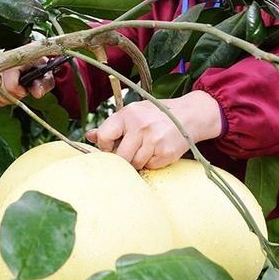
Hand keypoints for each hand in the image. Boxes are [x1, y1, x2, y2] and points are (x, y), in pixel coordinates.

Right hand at [0, 57, 54, 106]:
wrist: (30, 59)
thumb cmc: (38, 66)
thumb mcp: (46, 74)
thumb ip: (43, 83)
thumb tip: (36, 92)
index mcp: (15, 61)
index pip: (10, 84)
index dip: (19, 91)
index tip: (25, 90)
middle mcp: (0, 65)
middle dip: (13, 95)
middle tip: (21, 91)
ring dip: (4, 98)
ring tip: (14, 92)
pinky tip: (7, 93)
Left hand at [85, 90, 221, 169]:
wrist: (189, 115)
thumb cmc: (156, 114)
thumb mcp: (133, 113)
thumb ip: (111, 125)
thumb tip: (89, 136)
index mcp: (128, 114)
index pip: (105, 136)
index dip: (105, 146)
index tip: (111, 146)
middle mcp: (141, 126)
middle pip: (120, 156)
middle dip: (122, 158)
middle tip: (128, 152)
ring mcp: (154, 141)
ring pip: (134, 163)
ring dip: (137, 161)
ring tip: (144, 149)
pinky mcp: (166, 153)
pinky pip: (149, 166)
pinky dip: (150, 162)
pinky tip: (156, 151)